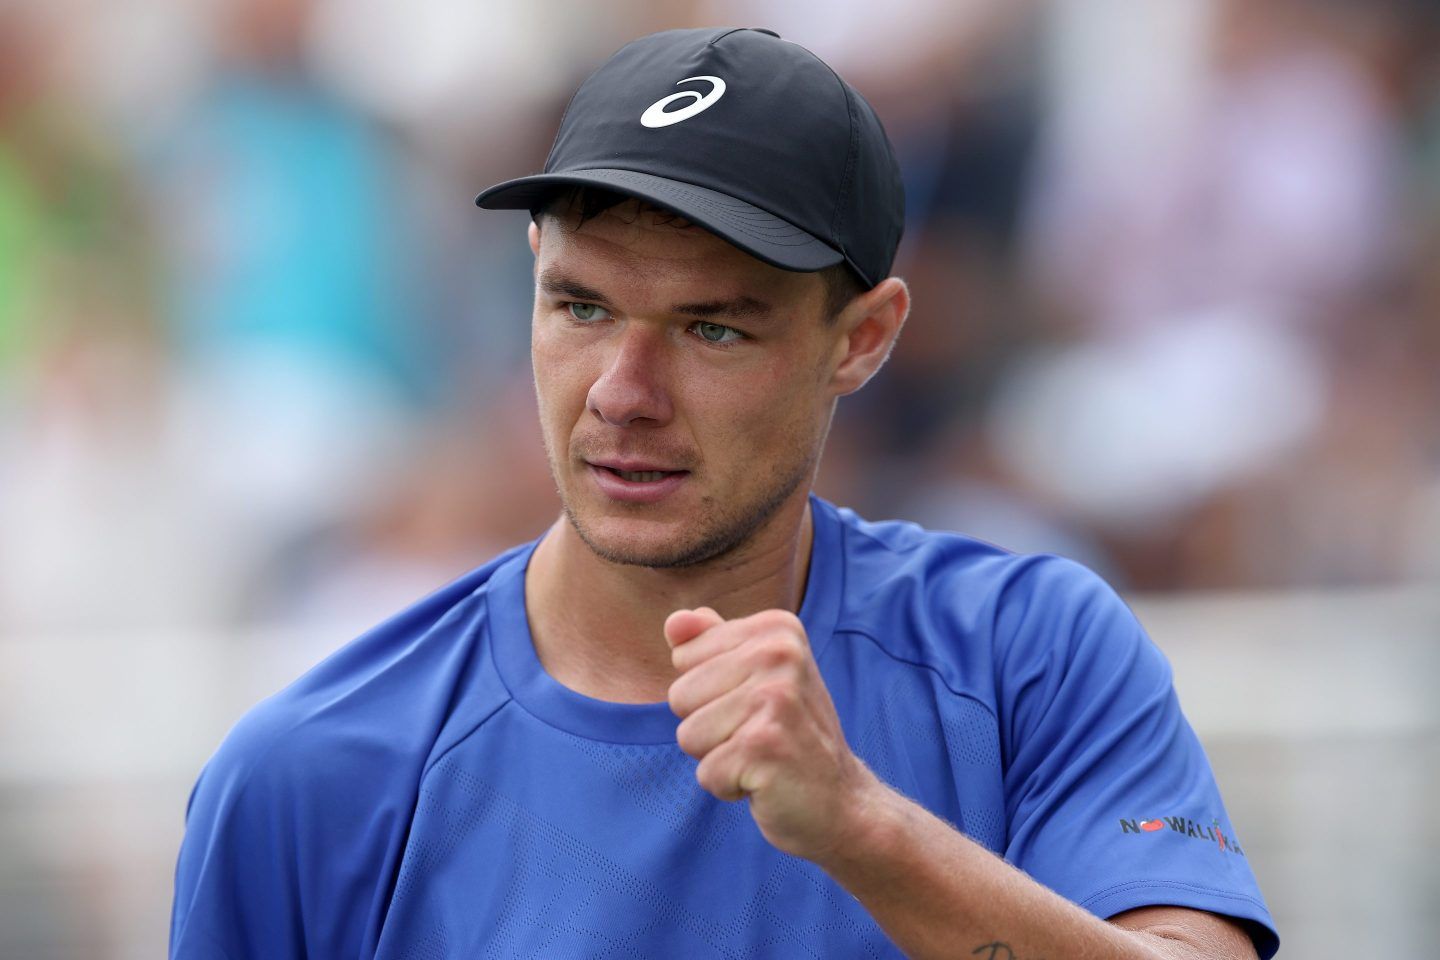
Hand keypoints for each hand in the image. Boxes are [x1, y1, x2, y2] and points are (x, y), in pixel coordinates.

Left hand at [664, 606, 882, 862]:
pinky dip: (729, 787)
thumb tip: (674, 620)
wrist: (841, 800)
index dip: (708, 693)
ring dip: (717, 758)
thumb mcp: (753, 677)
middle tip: (757, 736)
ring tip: (760, 756)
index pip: (684, 657)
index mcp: (775, 629)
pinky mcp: (766, 746)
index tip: (752, 706)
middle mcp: (780, 653)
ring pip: (688, 735)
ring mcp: (776, 698)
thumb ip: (709, 642)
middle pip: (680, 695)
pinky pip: (706, 772)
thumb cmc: (788, 736)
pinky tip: (766, 779)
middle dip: (708, 728)